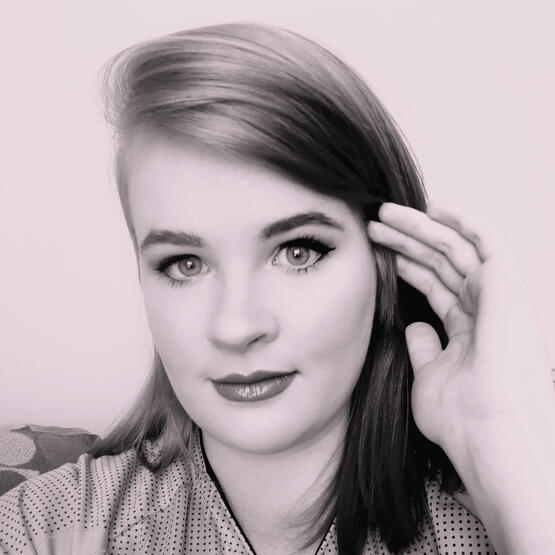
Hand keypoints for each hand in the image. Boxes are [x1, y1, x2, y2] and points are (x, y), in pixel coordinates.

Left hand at [367, 200, 553, 455]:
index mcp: (471, 331)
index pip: (436, 286)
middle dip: (406, 241)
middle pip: (441, 263)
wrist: (488, 433)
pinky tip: (434, 208)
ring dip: (420, 228)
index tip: (381, 251)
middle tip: (374, 225)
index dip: (408, 265)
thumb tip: (416, 327)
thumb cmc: (461, 418)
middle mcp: (486, 310)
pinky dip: (464, 221)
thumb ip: (425, 348)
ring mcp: (497, 297)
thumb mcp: (430, 376)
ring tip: (384, 215)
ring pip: (455, 248)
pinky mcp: (507, 285)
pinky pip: (488, 240)